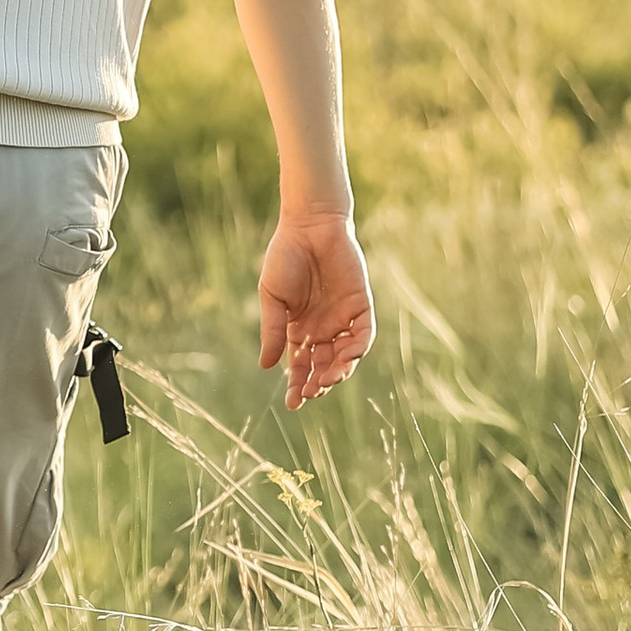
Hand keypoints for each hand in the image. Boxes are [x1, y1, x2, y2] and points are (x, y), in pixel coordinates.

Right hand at [257, 208, 375, 412]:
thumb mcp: (273, 297)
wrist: (309, 226)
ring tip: (327, 381)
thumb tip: (267, 366)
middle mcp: (322, 328)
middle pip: (322, 366)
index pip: (300, 365)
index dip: (297, 385)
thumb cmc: (285, 257)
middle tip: (309, 394)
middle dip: (316, 383)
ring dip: (338, 371)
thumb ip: (273, 331)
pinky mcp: (361, 305)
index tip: (293, 404)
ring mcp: (343, 318)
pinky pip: (363, 334)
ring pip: (345, 356)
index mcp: (298, 328)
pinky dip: (357, 349)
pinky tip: (347, 359)